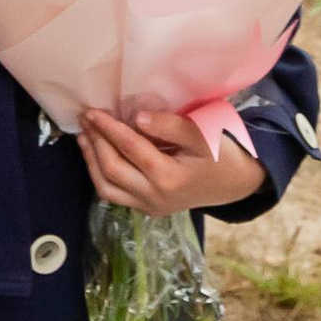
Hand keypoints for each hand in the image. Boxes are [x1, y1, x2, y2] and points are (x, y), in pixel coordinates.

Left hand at [79, 106, 265, 216]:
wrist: (237, 183)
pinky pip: (115, 195)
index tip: (93, 111)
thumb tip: (137, 118)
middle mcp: (155, 197)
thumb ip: (171, 126)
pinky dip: (101, 175)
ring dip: (91, 161)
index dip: (109, 129)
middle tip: (85, 118)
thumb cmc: (222, 153)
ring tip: (84, 136)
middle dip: (95, 142)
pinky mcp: (148, 209)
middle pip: (112, 170)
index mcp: (170, 177)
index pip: (130, 149)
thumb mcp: (204, 134)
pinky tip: (96, 155)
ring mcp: (150, 207)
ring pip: (107, 188)